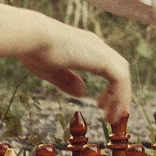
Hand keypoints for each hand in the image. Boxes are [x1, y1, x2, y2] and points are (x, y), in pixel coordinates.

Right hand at [18, 19, 134, 129]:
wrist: (32, 36)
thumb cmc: (34, 50)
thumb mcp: (50, 70)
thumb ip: (66, 80)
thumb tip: (82, 92)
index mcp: (84, 46)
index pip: (106, 65)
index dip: (109, 85)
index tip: (101, 104)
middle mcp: (95, 45)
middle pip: (119, 69)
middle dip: (119, 93)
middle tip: (111, 114)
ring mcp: (100, 50)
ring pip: (122, 74)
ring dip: (121, 98)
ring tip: (112, 118)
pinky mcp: (103, 58)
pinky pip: (120, 79)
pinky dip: (119, 96)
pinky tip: (110, 112)